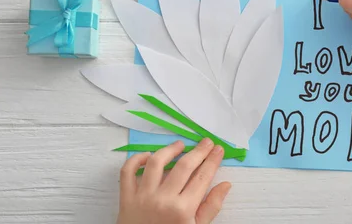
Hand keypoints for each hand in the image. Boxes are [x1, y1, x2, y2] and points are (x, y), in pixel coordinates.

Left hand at [116, 139, 230, 223]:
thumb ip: (211, 207)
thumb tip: (225, 185)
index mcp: (183, 210)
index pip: (202, 177)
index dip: (213, 160)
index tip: (219, 150)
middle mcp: (163, 200)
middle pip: (184, 166)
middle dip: (199, 151)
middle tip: (207, 142)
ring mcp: (143, 197)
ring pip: (156, 163)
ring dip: (170, 150)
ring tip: (180, 145)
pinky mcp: (126, 198)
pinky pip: (127, 172)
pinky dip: (136, 160)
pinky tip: (148, 156)